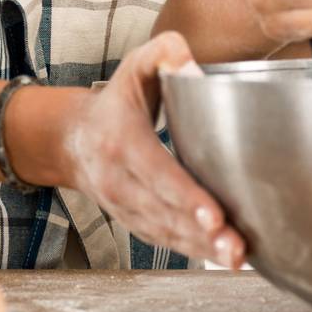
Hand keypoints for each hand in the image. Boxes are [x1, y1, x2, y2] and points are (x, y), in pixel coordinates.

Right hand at [29, 32, 245, 266]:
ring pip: (164, 233)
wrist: (74, 138)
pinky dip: (193, 251)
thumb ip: (165, 53)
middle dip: (201, 233)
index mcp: (120, 141)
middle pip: (163, 212)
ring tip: (237, 257)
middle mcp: (118, 180)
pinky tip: (223, 256)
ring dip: (202, 249)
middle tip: (236, 247)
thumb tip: (191, 66)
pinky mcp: (133, 221)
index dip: (185, 196)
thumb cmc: (117, 100)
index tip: (214, 215)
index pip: (155, 173)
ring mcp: (123, 206)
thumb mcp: (136, 65)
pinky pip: (163, 241)